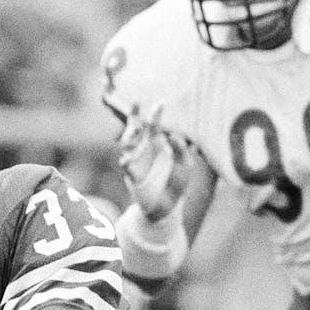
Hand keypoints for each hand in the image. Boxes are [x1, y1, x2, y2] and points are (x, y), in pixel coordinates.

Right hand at [118, 103, 195, 221]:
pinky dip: (125, 163)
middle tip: (137, 101)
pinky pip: (126, 167)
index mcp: (159, 145)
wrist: (165, 208)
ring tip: (134, 128)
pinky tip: (125, 161)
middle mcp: (145, 151)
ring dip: (128, 135)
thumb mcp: (184, 167)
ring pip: (127, 144)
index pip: (155, 125)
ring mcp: (137, 162)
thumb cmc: (175, 186)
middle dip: (135, 115)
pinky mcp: (133, 177)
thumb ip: (182, 151)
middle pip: (137, 128)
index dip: (155, 113)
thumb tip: (177, 135)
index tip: (160, 103)